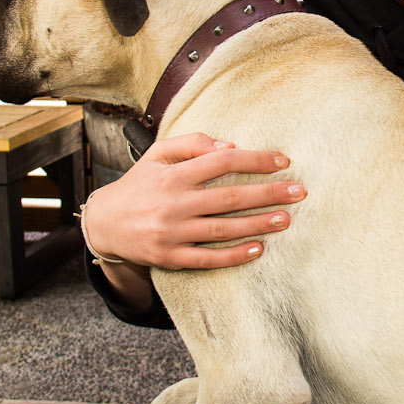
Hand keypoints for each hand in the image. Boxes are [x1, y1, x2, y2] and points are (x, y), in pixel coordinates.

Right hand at [82, 131, 305, 270]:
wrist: (104, 223)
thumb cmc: (138, 184)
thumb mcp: (157, 155)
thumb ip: (191, 145)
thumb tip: (230, 147)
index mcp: (173, 174)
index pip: (222, 162)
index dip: (255, 160)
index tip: (283, 161)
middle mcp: (174, 203)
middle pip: (229, 197)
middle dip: (268, 193)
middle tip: (299, 192)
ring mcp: (172, 233)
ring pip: (223, 229)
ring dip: (257, 224)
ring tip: (285, 219)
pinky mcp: (170, 257)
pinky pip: (207, 258)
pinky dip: (233, 255)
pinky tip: (258, 249)